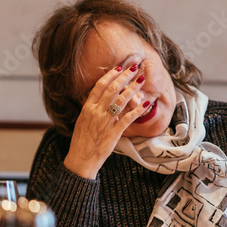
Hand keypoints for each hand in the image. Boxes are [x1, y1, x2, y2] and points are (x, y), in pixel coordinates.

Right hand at [64, 64, 147, 178]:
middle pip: (112, 89)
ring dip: (132, 88)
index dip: (111, 74)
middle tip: (134, 68)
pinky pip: (127, 118)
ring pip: (121, 100)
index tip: (119, 67)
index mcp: (87, 108)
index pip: (100, 85)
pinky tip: (145, 104)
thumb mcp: (82, 120)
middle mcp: (96, 112)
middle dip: (125, 76)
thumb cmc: (81, 141)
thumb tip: (99, 97)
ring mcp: (105, 122)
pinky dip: (137, 110)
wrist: (81, 159)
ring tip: (141, 80)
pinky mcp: (114, 133)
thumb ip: (91, 108)